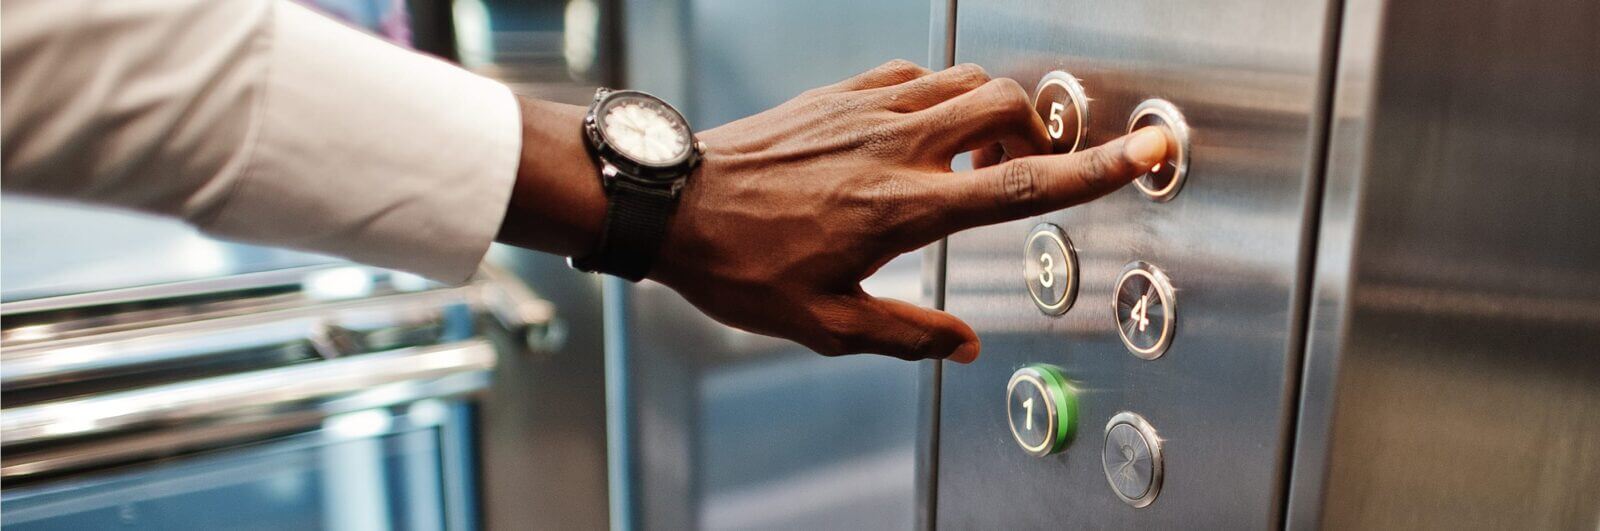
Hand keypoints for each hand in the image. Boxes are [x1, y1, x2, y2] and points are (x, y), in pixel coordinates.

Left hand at [649, 60, 1167, 362]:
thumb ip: (907, 336)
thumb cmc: (739, 263)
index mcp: (903, 208)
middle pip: (1007, 107)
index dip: (1096, 170)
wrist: (672, 204)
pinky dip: (938, 93)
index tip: (1146, 152)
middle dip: (1040, 132)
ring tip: (975, 158)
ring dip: (992, 110)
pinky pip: (913, 73)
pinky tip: (920, 131)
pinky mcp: (839, 92)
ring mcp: (866, 108)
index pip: (1023, 185)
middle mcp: (894, 146)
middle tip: (1029, 169)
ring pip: (965, 79)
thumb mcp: (826, 323)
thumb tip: (965, 346)